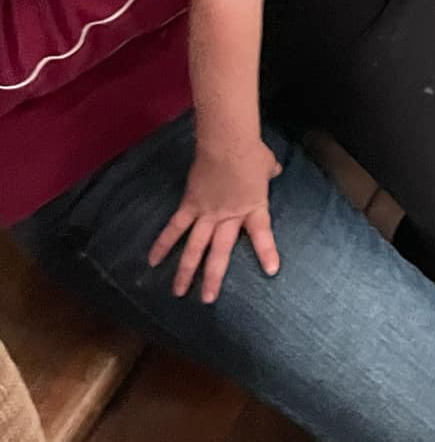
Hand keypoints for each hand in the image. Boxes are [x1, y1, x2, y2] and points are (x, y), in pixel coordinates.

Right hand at [149, 142, 280, 301]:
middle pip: (221, 252)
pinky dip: (163, 244)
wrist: (228, 141)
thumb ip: (269, 172)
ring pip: (195, 248)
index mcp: (252, 207)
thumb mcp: (267, 164)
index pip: (262, 234)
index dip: (266, 252)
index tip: (271, 271)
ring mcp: (207, 213)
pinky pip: (175, 227)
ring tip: (178, 292)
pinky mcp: (190, 205)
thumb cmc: (252, 152)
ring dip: (185, 271)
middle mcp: (229, 217)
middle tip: (207, 299)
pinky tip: (152, 261)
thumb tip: (274, 169)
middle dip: (214, 277)